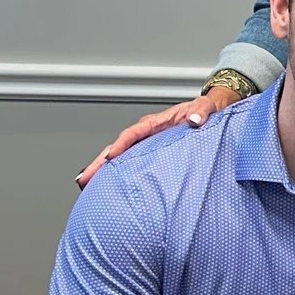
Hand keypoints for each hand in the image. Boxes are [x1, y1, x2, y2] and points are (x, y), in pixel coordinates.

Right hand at [76, 86, 240, 188]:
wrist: (211, 112)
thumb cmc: (206, 110)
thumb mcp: (206, 108)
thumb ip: (201, 112)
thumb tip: (195, 120)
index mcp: (156, 123)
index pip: (134, 133)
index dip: (121, 145)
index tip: (109, 157)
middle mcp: (147, 133)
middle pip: (118, 147)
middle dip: (99, 163)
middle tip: (84, 179)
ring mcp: (146, 144)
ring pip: (119, 157)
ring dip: (102, 170)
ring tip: (86, 185)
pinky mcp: (150, 154)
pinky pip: (129, 164)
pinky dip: (116, 173)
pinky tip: (106, 185)